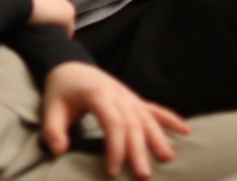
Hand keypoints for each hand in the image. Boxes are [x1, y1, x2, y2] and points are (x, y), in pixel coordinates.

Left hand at [41, 61, 189, 178]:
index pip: (112, 122)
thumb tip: (60, 152)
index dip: (115, 147)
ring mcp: (128, 96)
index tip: (113, 171)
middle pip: (133, 122)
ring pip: (146, 116)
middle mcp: (117, 94)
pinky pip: (154, 108)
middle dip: (139, 149)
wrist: (70, 66)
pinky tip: (186, 129)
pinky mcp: (133, 99)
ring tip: (168, 158)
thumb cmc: (61, 90)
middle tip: (144, 175)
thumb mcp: (50, 108)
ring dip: (158, 137)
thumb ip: (53, 130)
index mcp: (97, 94)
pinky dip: (170, 118)